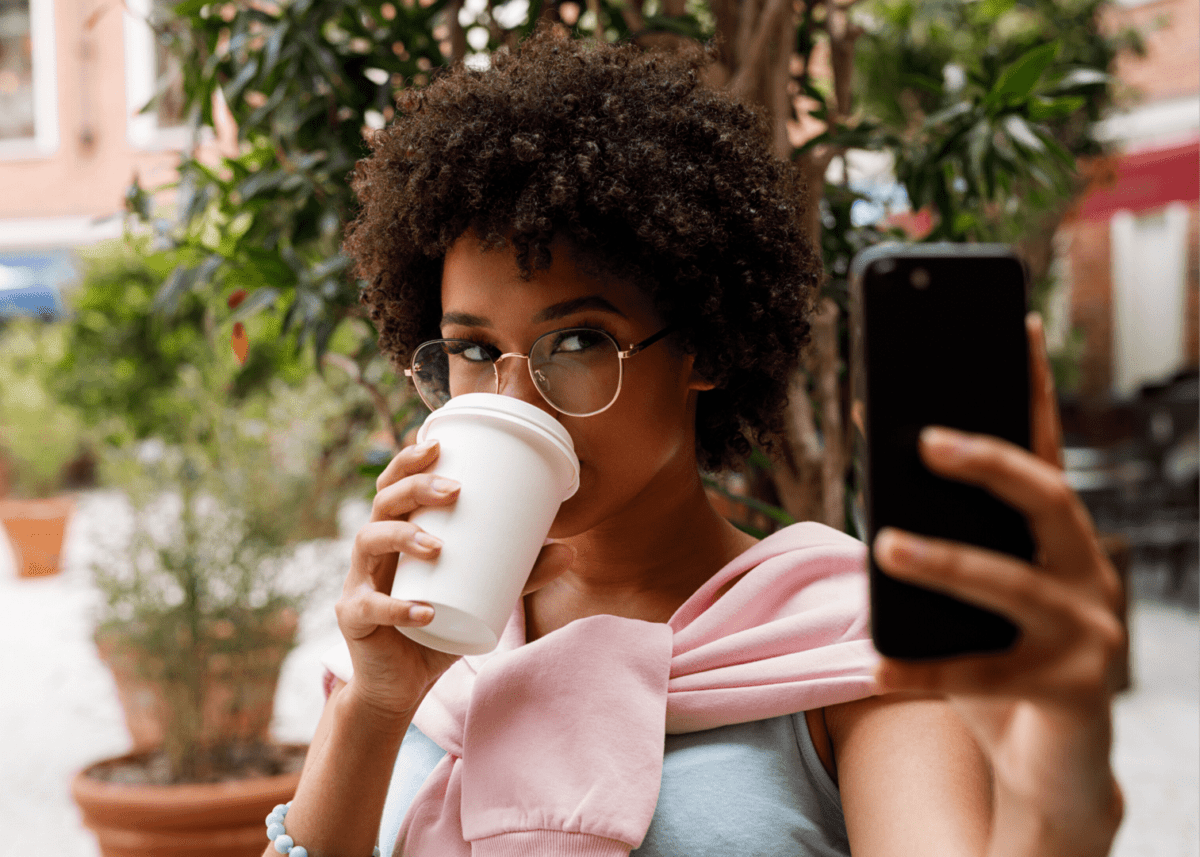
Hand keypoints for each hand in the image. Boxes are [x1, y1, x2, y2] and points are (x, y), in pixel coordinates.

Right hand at [336, 439, 574, 719]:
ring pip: (368, 541)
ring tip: (438, 546)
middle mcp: (374, 550)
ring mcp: (359, 581)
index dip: (409, 460)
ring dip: (403, 536)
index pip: (395, 484)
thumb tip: (569, 551)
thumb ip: (521, 576)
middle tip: (454, 490)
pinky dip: (397, 608)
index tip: (439, 444)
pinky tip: (424, 612)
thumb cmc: (438, 628)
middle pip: (383, 502)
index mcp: (398, 533)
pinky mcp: (354, 618)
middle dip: (415, 488)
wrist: (401, 685)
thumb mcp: (484, 597)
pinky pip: (369, 607)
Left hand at [870, 314, 1123, 854]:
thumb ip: (942, 531)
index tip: (1016, 322)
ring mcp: (1088, 631)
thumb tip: (878, 460)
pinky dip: (925, 670)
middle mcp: (1085, 570)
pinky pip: (986, 677)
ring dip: (946, 561)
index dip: (1032, 385)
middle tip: (925, 440)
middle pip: (1046, 498)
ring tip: (885, 545)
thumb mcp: (970, 589)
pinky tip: (876, 665)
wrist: (1051, 762)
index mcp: (1058, 536)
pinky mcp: (1074, 691)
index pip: (1045, 447)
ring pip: (1014, 584)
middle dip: (990, 463)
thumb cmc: (999, 655)